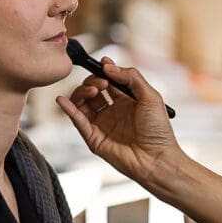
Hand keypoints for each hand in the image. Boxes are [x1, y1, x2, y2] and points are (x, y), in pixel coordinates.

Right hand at [56, 56, 179, 184]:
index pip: (109, 82)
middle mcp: (112, 112)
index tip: (102, 64)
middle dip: (93, 81)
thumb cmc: (159, 130)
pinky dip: (68, 109)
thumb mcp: (150, 96)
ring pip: (82, 103)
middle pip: (92, 91)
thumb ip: (131, 77)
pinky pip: (77, 121)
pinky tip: (62, 100)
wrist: (157, 158)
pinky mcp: (92, 137)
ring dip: (82, 92)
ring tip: (93, 90)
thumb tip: (108, 66)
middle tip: (101, 82)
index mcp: (127, 102)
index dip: (104, 72)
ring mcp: (101, 124)